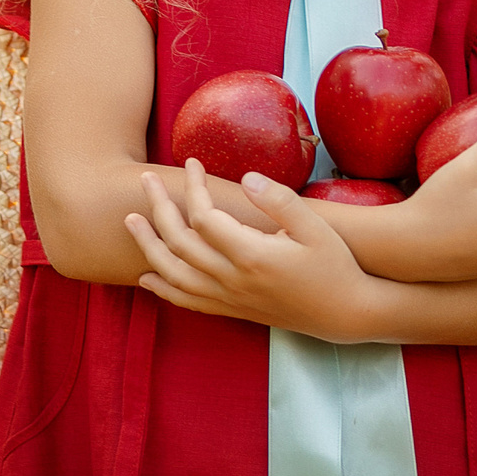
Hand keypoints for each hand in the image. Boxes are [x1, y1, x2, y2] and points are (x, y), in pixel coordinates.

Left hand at [124, 160, 374, 341]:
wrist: (345, 312)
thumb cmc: (334, 265)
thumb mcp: (315, 228)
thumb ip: (279, 200)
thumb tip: (245, 177)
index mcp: (253, 256)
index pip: (205, 218)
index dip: (192, 187)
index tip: (191, 162)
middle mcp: (234, 281)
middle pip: (180, 244)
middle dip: (158, 209)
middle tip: (145, 180)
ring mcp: (230, 299)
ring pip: (175, 275)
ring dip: (148, 247)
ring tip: (131, 221)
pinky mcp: (233, 310)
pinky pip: (188, 302)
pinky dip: (163, 288)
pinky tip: (147, 276)